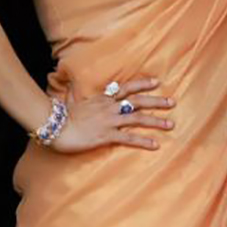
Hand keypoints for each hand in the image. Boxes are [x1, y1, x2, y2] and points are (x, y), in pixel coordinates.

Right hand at [48, 77, 175, 153]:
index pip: (127, 88)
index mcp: (103, 98)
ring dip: (156, 121)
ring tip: (171, 124)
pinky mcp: (106, 135)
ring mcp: (109, 121)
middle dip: (156, 101)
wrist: (53, 126)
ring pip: (138, 118)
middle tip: (172, 102)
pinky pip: (129, 138)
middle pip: (138, 101)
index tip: (157, 82)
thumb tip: (70, 82)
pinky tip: (155, 144)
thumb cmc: (61, 115)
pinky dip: (143, 141)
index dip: (142, 84)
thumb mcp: (71, 100)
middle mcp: (109, 107)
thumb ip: (76, 93)